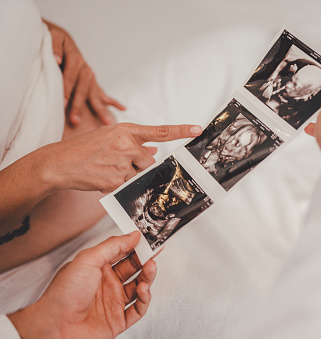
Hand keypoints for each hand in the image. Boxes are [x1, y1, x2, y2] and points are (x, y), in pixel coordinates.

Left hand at [8, 232, 156, 338]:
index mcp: (98, 268)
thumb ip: (113, 246)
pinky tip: (143, 290)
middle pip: (134, 269)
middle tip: (154, 252)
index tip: (148, 239)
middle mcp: (107, 283)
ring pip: (139, 287)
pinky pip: (138, 309)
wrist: (54, 326)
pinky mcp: (118, 320)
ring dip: (148, 277)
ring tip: (150, 268)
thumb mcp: (88, 259)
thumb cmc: (62, 294)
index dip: (136, 245)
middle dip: (145, 260)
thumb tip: (132, 235)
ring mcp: (113, 302)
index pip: (123, 252)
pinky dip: (145, 300)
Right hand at [40, 122, 202, 192]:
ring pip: (139, 176)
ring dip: (128, 177)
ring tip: (107, 169)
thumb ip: (134, 144)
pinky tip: (102, 177)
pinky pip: (127, 187)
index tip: (198, 129)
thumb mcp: (110, 138)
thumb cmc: (85, 149)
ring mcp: (121, 163)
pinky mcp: (115, 180)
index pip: (160, 131)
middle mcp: (126, 144)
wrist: (59, 163)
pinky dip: (118, 185)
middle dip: (140, 167)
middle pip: (150, 163)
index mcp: (126, 130)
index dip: (181, 130)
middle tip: (118, 163)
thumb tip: (154, 150)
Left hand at [43, 19, 125, 126]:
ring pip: (95, 96)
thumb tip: (57, 60)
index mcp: (75, 58)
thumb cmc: (53, 39)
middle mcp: (85, 69)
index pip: (70, 77)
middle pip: (83, 90)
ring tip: (107, 122)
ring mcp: (91, 78)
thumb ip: (53, 47)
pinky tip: (123, 109)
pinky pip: (105, 95)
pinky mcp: (93, 83)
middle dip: (79, 106)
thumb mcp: (52, 37)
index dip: (66, 90)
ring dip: (100, 110)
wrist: (62, 40)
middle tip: (75, 121)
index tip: (62, 103)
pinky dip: (114, 102)